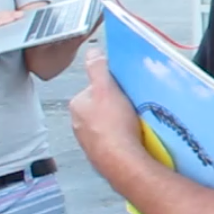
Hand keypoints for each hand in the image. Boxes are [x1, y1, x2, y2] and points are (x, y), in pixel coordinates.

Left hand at [69, 49, 146, 175]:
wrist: (123, 161)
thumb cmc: (113, 127)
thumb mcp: (107, 88)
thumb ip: (98, 69)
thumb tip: (92, 52)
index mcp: (78, 105)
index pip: (94, 88)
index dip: (110, 87)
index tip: (123, 90)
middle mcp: (79, 124)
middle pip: (101, 107)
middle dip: (116, 107)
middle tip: (132, 106)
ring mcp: (90, 141)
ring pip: (108, 125)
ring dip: (120, 124)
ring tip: (136, 124)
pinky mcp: (102, 154)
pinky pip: (114, 141)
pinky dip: (123, 139)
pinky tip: (134, 139)